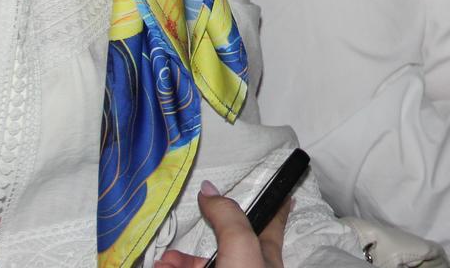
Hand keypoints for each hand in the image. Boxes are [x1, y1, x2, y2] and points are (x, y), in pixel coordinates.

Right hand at [156, 181, 285, 267]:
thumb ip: (226, 215)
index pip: (274, 222)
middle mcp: (248, 267)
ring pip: (203, 264)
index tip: (287, 194)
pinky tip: (162, 266)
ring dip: (181, 260)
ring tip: (163, 260)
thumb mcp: (241, 244)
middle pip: (226, 244)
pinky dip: (174, 267)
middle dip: (205, 234)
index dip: (279, 205)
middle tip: (190, 226)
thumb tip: (208, 188)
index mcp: (265, 254)